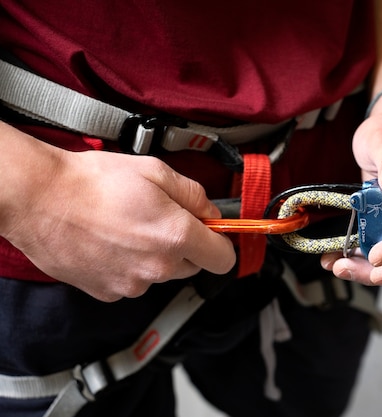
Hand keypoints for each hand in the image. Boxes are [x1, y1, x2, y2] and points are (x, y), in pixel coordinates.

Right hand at [1, 127, 235, 300]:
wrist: (39, 199)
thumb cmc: (94, 182)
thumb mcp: (156, 171)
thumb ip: (194, 196)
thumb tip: (211, 214)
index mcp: (177, 237)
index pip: (223, 260)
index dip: (221, 244)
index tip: (212, 233)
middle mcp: (158, 268)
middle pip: (192, 266)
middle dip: (185, 245)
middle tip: (159, 219)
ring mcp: (132, 285)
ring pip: (161, 274)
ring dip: (154, 256)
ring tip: (126, 227)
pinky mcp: (108, 293)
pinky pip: (132, 282)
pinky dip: (127, 266)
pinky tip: (108, 243)